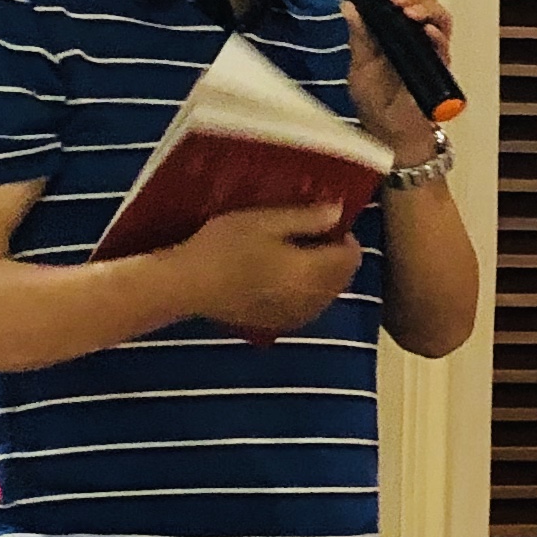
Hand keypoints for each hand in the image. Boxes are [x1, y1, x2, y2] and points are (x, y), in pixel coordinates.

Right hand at [170, 197, 363, 338]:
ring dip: (324, 278)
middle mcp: (310, 300)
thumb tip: (339, 211)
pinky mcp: (276, 325)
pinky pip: (307, 309)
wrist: (186, 286)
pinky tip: (286, 281)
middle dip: (337, 259)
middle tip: (316, 238)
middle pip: (342, 279)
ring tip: (301, 257)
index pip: (350, 259)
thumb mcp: (264, 221)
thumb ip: (306, 218)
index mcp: (311, 272)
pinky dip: (308, 294)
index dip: (346, 239)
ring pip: (326, 296)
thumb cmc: (223, 247)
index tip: (329, 224)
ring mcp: (294, 317)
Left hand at [348, 0, 454, 163]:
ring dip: (426, 8)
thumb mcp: (360, 66)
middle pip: (423, 1)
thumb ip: (359, 37)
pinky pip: (445, 45)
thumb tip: (348, 4)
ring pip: (440, 17)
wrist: (392, 137)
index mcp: (392, 30)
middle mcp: (414, 36)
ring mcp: (429, 51)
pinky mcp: (440, 67)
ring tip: (409, 11)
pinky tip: (427, 32)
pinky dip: (438, 35)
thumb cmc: (376, 104)